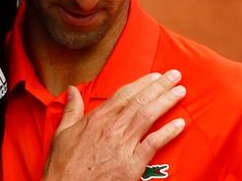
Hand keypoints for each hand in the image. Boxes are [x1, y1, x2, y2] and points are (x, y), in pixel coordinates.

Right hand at [43, 70, 185, 180]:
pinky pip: (153, 144)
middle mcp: (112, 128)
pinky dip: (167, 132)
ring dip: (165, 102)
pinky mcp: (132, 164)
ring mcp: (123, 145)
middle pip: (139, 102)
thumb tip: (72, 89)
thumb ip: (71, 109)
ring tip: (180, 92)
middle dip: (159, 86)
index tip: (154, 75)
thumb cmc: (63, 165)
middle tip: (174, 75)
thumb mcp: (62, 132)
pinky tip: (180, 124)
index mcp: (96, 119)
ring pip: (148, 117)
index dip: (141, 83)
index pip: (123, 95)